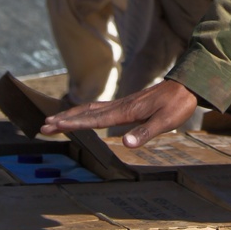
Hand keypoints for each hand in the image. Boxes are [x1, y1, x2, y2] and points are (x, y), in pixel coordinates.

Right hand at [40, 79, 197, 147]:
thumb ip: (145, 133)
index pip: (95, 119)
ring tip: (54, 121)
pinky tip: (81, 115)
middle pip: (87, 112)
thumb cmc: (177, 105)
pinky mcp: (127, 105)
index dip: (74, 124)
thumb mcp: (166, 121)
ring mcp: (123, 104)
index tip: (55, 125)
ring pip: (91, 109)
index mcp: (126, 111)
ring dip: (71, 115)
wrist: (186, 87)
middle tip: (44, 126)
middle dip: (65, 119)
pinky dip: (84, 112)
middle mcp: (120, 106)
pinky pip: (99, 108)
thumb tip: (125, 143)